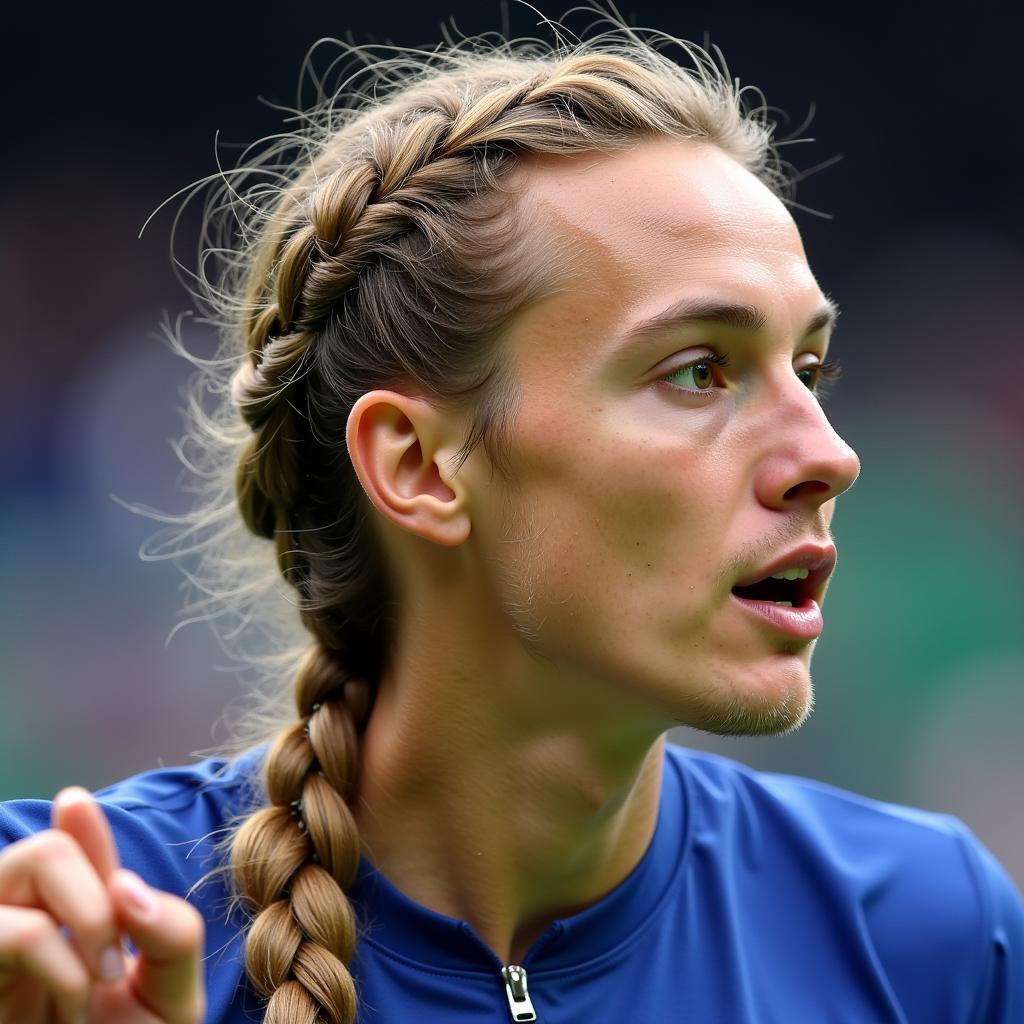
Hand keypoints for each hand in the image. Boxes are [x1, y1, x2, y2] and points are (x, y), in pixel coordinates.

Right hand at [0, 786, 206, 1022]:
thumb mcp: (172, 1001)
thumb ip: (172, 937)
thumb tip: (127, 886)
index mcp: (76, 931)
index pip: (72, 856)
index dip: (77, 825)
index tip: (74, 805)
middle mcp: (28, 936)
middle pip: (40, 849)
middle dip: (92, 880)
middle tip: (117, 957)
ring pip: (18, 867)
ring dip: (79, 914)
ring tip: (95, 982)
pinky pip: (5, 929)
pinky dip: (55, 957)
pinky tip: (72, 1007)